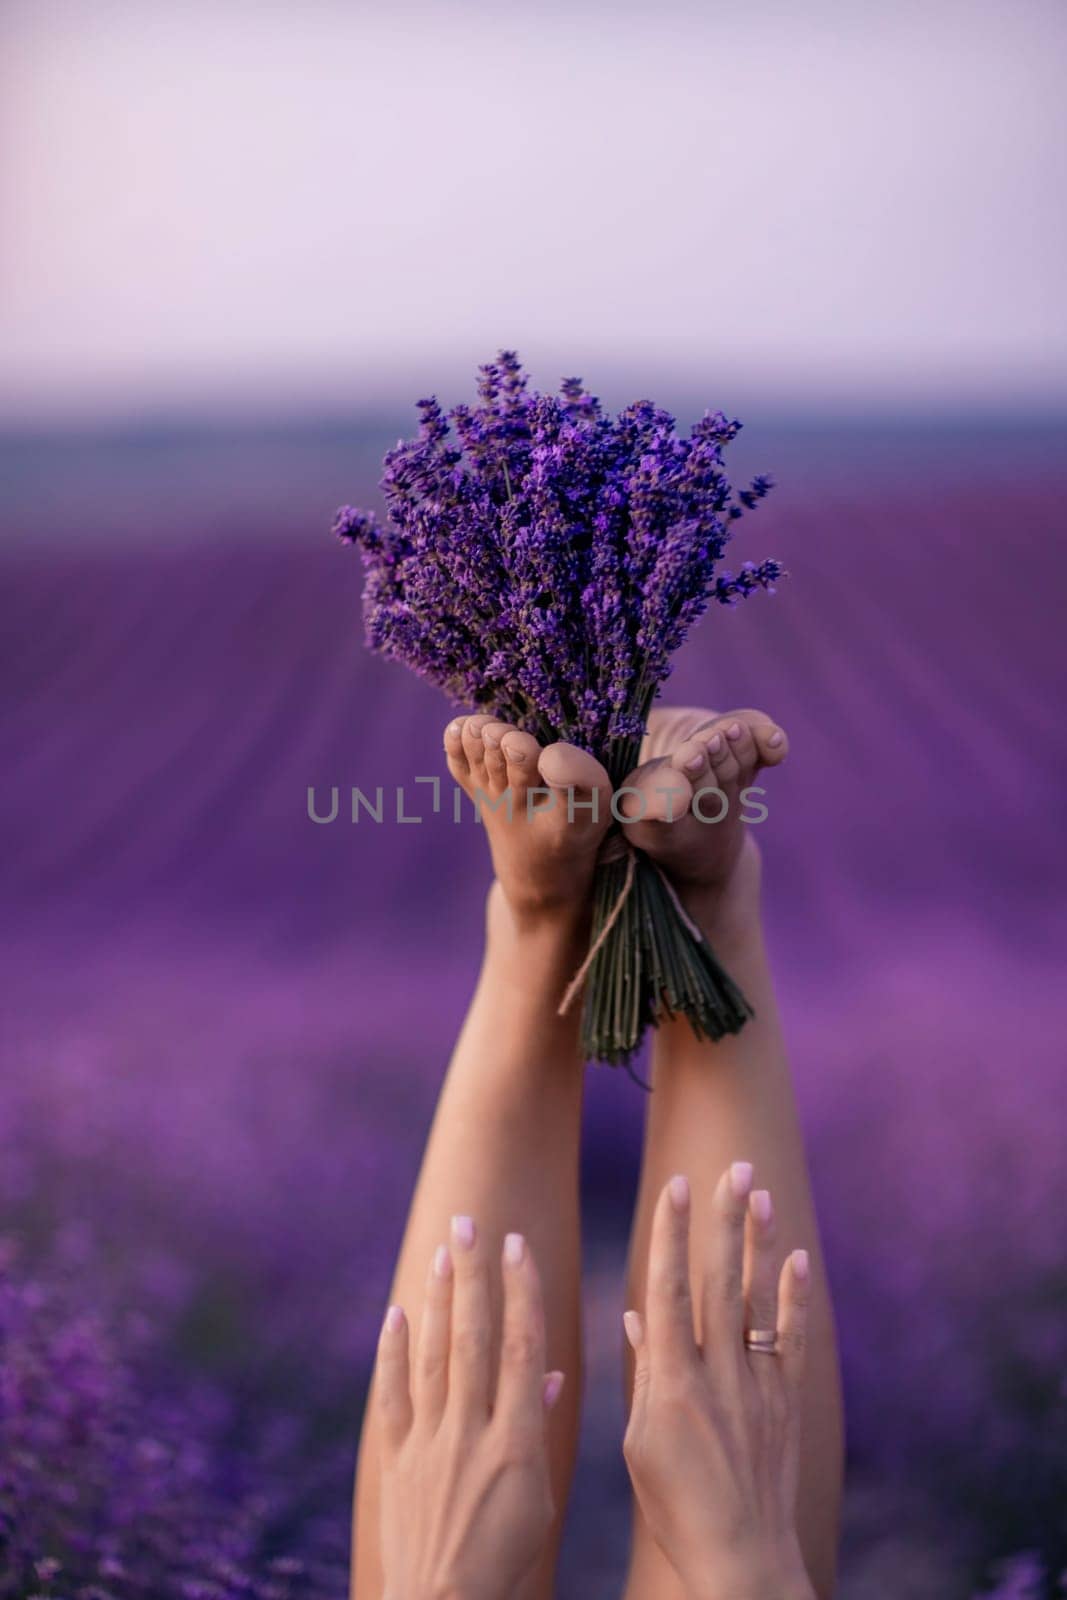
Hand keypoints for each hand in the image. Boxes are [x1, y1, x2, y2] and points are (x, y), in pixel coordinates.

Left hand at [375, 1218, 564, 1599]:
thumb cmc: (505, 1559)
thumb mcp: (540, 1499)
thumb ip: (540, 1429)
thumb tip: (549, 1374)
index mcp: (517, 1441)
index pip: (522, 1348)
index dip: (520, 1292)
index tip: (518, 1245)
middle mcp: (471, 1432)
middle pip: (473, 1337)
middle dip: (473, 1275)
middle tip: (470, 1222)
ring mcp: (429, 1443)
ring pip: (434, 1355)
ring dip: (438, 1298)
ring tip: (442, 1251)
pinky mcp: (396, 1459)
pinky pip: (392, 1395)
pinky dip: (392, 1352)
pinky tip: (395, 1314)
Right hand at [622, 1166, 815, 1599]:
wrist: (741, 1556)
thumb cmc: (676, 1507)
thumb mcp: (640, 1441)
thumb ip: (644, 1373)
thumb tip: (638, 1316)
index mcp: (670, 1381)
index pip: (668, 1289)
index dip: (672, 1234)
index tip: (675, 1185)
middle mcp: (716, 1372)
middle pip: (718, 1280)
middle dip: (721, 1220)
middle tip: (729, 1167)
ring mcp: (755, 1383)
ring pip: (756, 1298)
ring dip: (756, 1241)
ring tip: (759, 1191)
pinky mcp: (785, 1400)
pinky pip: (792, 1338)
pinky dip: (795, 1298)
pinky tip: (797, 1258)